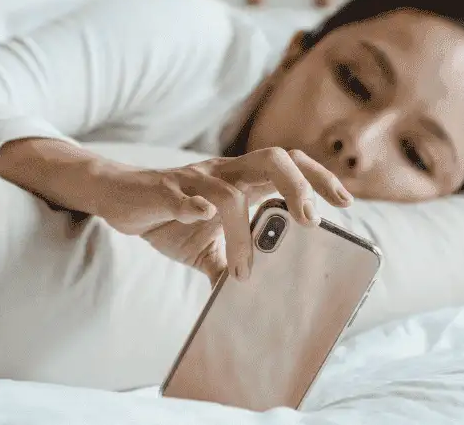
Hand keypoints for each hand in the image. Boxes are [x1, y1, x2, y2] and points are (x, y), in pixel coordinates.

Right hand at [93, 147, 352, 281]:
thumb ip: (229, 265)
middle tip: (312, 221)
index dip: (319, 178)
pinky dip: (193, 206)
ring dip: (243, 229)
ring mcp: (193, 180)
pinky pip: (182, 195)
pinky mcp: (162, 191)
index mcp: (240, 181)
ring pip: (228, 190)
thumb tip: (248, 303)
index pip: (289, 166)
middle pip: (272, 159)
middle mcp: (223, 173)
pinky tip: (199, 219)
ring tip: (249, 268)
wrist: (117, 198)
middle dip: (298, 185)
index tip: (346, 203)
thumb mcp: (204, 248)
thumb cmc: (167, 217)